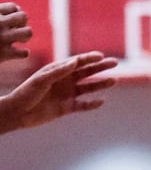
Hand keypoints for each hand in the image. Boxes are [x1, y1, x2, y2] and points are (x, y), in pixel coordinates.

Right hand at [0, 3, 32, 61]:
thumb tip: (17, 9)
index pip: (13, 8)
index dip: (14, 14)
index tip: (10, 21)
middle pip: (23, 17)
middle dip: (22, 23)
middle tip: (16, 30)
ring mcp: (2, 39)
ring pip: (28, 32)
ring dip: (25, 37)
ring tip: (20, 40)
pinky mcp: (3, 55)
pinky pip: (24, 53)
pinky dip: (22, 54)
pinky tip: (17, 54)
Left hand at [0, 52, 117, 133]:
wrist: (16, 113)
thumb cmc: (27, 92)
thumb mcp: (42, 79)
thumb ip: (60, 71)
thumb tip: (76, 61)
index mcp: (59, 70)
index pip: (78, 61)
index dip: (90, 58)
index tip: (101, 56)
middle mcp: (66, 80)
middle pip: (87, 72)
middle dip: (101, 67)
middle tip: (114, 63)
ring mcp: (67, 94)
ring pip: (89, 87)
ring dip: (101, 84)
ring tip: (113, 80)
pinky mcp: (67, 108)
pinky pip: (83, 105)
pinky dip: (92, 104)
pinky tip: (101, 101)